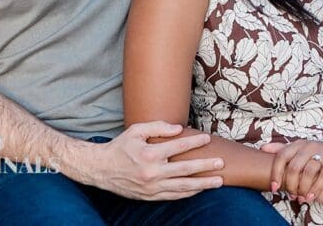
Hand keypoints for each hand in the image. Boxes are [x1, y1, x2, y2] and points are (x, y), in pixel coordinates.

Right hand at [81, 122, 224, 199]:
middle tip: (221, 163)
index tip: (207, 139)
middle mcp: (152, 173)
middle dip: (205, 167)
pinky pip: (173, 196)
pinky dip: (188, 194)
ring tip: (218, 181)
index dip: (195, 142)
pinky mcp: (149, 196)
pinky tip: (199, 190)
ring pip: (182, 187)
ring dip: (202, 185)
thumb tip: (179, 128)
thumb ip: (158, 126)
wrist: (101, 169)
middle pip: (185, 170)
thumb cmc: (120, 146)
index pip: (178, 147)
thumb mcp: (136, 130)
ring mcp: (151, 187)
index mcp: (149, 154)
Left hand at [261, 138, 322, 200]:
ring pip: (308, 173)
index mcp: (298, 144)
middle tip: (291, 196)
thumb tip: (262, 148)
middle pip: (294, 168)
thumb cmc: (316, 152)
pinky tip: (311, 197)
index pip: (281, 157)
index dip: (275, 174)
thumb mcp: (299, 148)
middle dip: (290, 185)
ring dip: (303, 189)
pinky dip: (316, 189)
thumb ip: (281, 148)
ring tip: (301, 199)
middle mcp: (309, 146)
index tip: (274, 188)